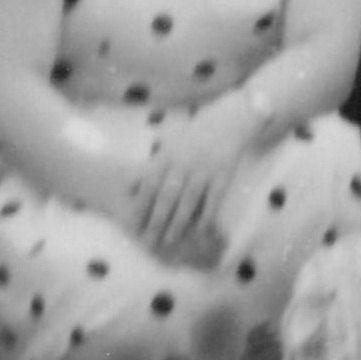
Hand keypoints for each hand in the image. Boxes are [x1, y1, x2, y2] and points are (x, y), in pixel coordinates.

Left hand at [123, 96, 253, 269]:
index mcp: (168, 155)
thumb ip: (152, 165)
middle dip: (156, 220)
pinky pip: (213, 199)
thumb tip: (129, 186)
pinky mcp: (224, 174)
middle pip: (167, 197)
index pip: (150, 185)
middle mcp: (185, 163)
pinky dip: (206, 215)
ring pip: (188, 201)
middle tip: (147, 240)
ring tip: (168, 240)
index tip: (132, 224)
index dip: (141, 205)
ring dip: (177, 223)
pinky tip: (199, 229)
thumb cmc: (196, 134)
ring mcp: (205, 169)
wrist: (230, 119)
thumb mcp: (170, 144)